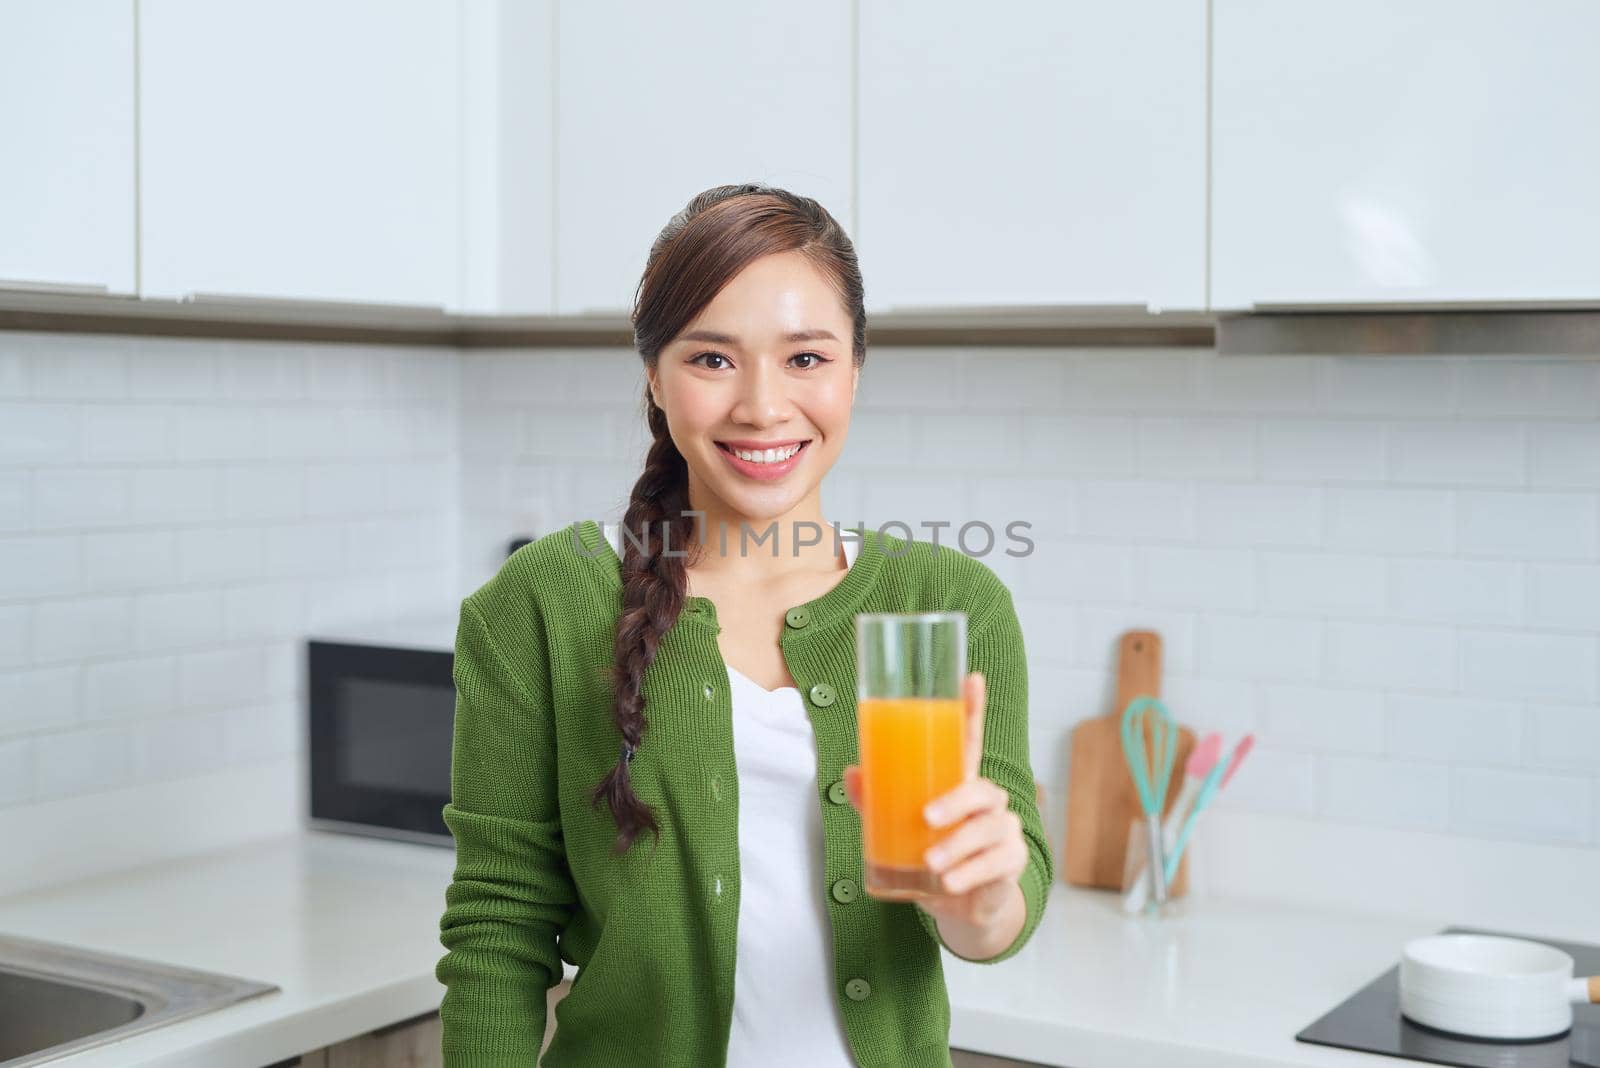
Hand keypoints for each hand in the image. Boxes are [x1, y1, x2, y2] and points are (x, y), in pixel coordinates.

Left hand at [842, 671, 1027, 928]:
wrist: (957, 906)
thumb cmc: (929, 854)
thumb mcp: (897, 829)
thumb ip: (876, 802)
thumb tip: (852, 773)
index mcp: (959, 783)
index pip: (970, 740)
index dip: (972, 708)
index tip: (971, 678)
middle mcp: (987, 801)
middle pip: (981, 788)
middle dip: (956, 800)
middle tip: (927, 817)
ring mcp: (1003, 830)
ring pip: (989, 827)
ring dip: (958, 844)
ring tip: (931, 861)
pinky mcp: (1011, 861)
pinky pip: (998, 862)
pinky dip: (972, 873)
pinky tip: (950, 883)